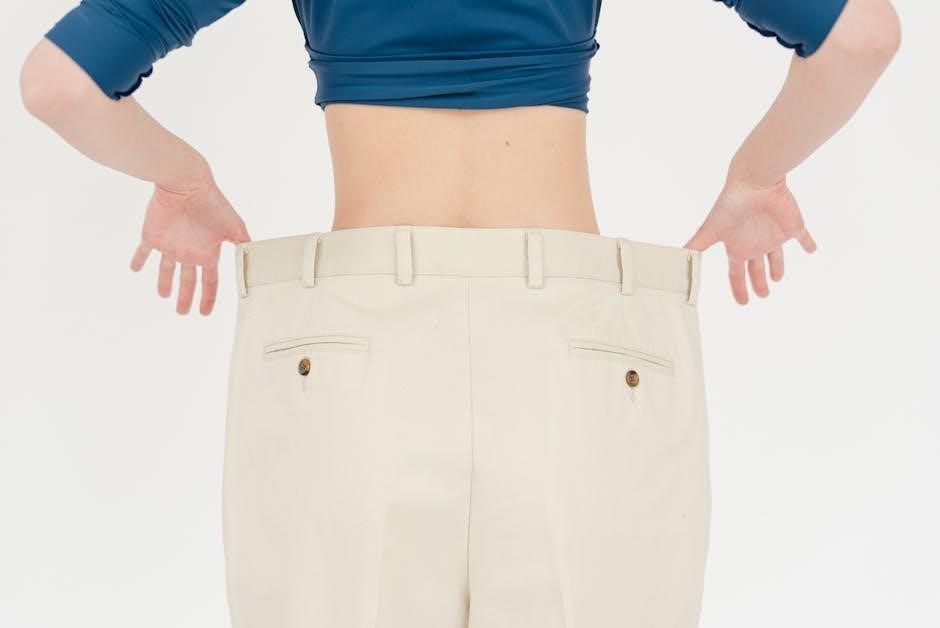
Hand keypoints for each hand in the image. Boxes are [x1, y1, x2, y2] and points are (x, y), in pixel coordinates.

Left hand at [129, 165, 250, 314]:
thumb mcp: (235, 227)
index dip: (208, 298)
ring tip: (163, 296)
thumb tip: (256, 265)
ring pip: (165, 270)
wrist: (187, 183)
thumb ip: (245, 247)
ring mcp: (171, 244)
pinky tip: (134, 269)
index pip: (209, 281)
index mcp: (208, 252)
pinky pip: (143, 251)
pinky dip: (138, 260)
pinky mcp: (152, 234)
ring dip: (164, 283)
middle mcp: (190, 251)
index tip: (205, 313)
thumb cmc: (213, 203)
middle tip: (183, 312)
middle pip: (187, 280)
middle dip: (186, 297)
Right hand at [683, 175, 816, 304]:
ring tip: (779, 278)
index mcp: (737, 247)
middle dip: (759, 283)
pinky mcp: (792, 226)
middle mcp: (755, 243)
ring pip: (777, 257)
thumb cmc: (729, 205)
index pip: (737, 273)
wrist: (753, 182)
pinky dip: (808, 243)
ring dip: (778, 268)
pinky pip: (803, 237)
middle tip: (763, 296)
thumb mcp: (709, 231)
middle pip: (757, 269)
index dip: (739, 288)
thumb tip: (675, 263)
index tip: (743, 302)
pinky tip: (812, 249)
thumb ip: (694, 248)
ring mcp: (774, 235)